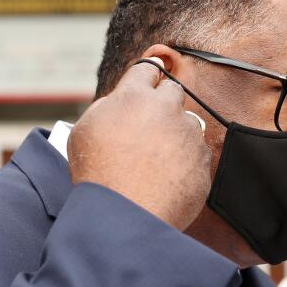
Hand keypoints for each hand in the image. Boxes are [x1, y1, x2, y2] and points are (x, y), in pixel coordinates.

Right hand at [68, 58, 210, 229]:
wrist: (124, 216)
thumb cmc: (98, 176)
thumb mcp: (83, 131)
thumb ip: (106, 108)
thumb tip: (119, 102)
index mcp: (134, 96)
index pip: (147, 70)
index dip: (147, 77)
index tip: (150, 81)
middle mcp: (166, 109)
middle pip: (173, 91)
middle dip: (163, 103)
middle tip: (149, 125)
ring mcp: (188, 135)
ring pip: (189, 123)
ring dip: (176, 134)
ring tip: (156, 160)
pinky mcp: (202, 161)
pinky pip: (198, 154)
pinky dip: (186, 161)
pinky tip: (167, 177)